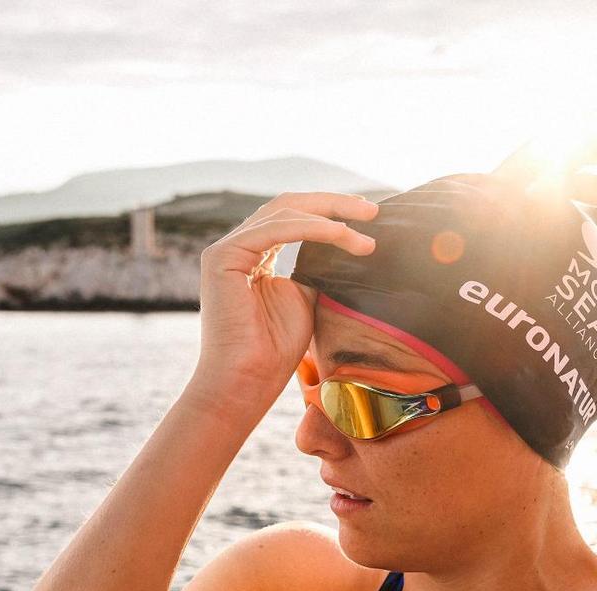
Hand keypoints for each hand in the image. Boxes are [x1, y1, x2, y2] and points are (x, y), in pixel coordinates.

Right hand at [191, 192, 377, 405]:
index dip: (332, 212)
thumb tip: (347, 243)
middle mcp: (239, 246)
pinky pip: (275, 229)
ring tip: (365, 227)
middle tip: (373, 210)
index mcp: (256, 254)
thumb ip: (316, 267)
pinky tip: (340, 233)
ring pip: (285, 212)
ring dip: (330, 216)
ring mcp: (227, 249)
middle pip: (290, 206)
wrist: (248, 379)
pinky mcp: (223, 256)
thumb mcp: (307, 297)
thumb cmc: (276, 349)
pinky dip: (312, 228)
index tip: (369, 217)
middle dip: (334, 204)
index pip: (295, 218)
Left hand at [493, 96, 596, 247]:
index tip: (505, 193)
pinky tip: (535, 191)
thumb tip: (554, 192)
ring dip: (533, 164)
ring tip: (503, 195)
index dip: (535, 166)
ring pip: (569, 136)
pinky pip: (587, 142)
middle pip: (562, 134)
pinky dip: (559, 166)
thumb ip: (593, 186)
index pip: (570, 143)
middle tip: (490, 191)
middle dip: (524, 163)